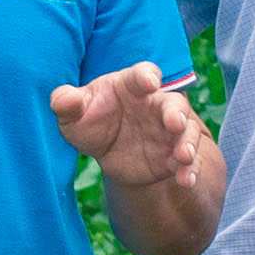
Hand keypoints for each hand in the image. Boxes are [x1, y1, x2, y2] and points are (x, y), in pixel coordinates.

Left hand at [49, 61, 204, 187]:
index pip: (143, 74)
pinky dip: (190, 170)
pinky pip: (188, 161)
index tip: (150, 82)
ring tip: (183, 156)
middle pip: (174, 104)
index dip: (147, 76)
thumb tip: (63, 100)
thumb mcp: (73, 115)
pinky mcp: (173, 156)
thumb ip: (67, 103)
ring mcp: (169, 131)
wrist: (107, 152)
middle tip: (175, 124)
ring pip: (188, 132)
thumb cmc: (91, 121)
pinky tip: (185, 180)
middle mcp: (156, 105)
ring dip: (189, 143)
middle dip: (176, 114)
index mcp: (132, 86)